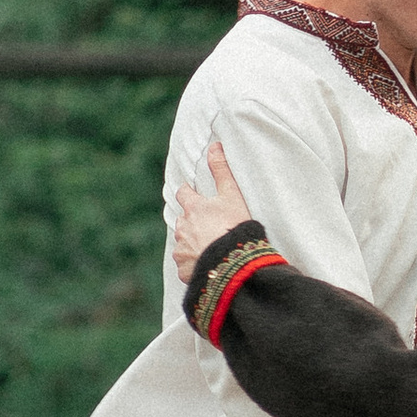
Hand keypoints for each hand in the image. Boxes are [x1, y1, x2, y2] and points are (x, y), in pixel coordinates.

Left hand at [171, 133, 256, 282]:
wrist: (234, 263)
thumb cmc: (235, 226)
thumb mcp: (232, 195)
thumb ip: (222, 170)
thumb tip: (214, 145)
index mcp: (193, 209)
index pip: (183, 194)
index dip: (188, 193)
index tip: (192, 194)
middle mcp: (182, 229)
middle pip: (182, 221)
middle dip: (191, 222)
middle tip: (207, 226)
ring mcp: (182, 251)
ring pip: (183, 244)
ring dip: (192, 244)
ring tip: (210, 248)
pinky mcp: (184, 271)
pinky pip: (187, 267)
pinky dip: (194, 265)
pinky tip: (209, 266)